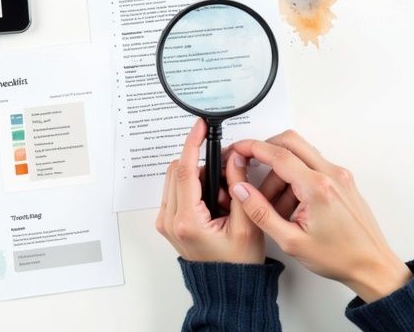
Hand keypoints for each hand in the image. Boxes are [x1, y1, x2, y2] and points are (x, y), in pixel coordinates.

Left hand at [156, 119, 264, 263]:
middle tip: (227, 180)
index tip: (198, 127)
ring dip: (198, 178)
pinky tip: (213, 204)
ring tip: (222, 199)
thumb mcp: (247, 224)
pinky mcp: (168, 222)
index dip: (192, 144)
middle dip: (202, 166)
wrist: (227, 286)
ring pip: (175, 179)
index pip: (185, 171)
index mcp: (187, 221)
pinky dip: (193, 189)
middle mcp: (170, 221)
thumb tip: (233, 157)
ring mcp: (166, 222)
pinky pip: (176, 191)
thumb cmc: (238, 263)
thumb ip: (239, 186)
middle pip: (178, 171)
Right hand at [228, 131, 411, 301]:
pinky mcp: (343, 181)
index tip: (238, 149)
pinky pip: (313, 166)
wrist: (372, 266)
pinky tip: (291, 203)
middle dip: (265, 149)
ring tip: (274, 202)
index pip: (278, 154)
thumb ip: (260, 212)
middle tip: (250, 163)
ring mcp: (340, 176)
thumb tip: (241, 190)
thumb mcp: (290, 241)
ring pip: (301, 154)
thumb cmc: (339, 257)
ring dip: (281, 169)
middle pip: (290, 142)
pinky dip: (295, 176)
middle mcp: (332, 175)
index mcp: (317, 188)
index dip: (252, 147)